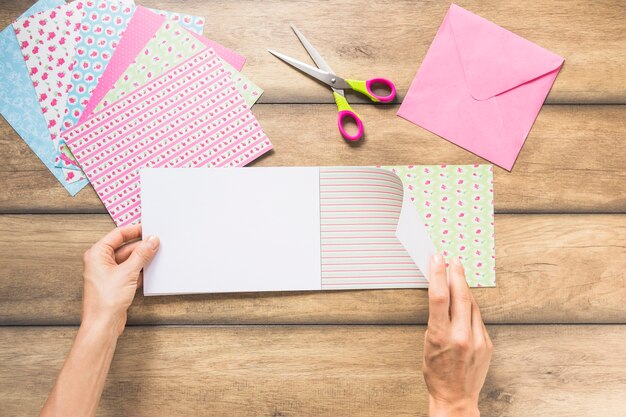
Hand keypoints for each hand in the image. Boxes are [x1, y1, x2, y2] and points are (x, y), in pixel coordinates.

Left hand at [81, 224, 159, 334]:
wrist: (103, 324)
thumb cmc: (105, 300)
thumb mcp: (127, 272)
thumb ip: (141, 254)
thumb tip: (151, 241)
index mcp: (97, 254)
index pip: (118, 235)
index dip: (134, 230)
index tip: (148, 229)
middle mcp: (100, 262)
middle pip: (124, 248)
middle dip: (141, 247)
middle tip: (157, 244)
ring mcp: (108, 274)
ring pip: (129, 260)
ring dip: (142, 259)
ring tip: (156, 257)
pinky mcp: (116, 284)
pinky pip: (130, 271)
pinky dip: (140, 271)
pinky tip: (150, 271)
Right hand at [423, 254, 492, 416]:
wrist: (455, 398)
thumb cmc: (436, 374)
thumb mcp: (428, 344)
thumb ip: (437, 320)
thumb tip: (442, 297)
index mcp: (441, 336)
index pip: (439, 296)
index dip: (438, 274)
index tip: (437, 259)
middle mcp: (462, 336)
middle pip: (460, 295)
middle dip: (456, 274)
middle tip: (453, 260)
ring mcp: (477, 340)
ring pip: (472, 305)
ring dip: (464, 289)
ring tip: (458, 277)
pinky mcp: (487, 344)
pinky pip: (478, 319)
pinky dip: (471, 308)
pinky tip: (466, 303)